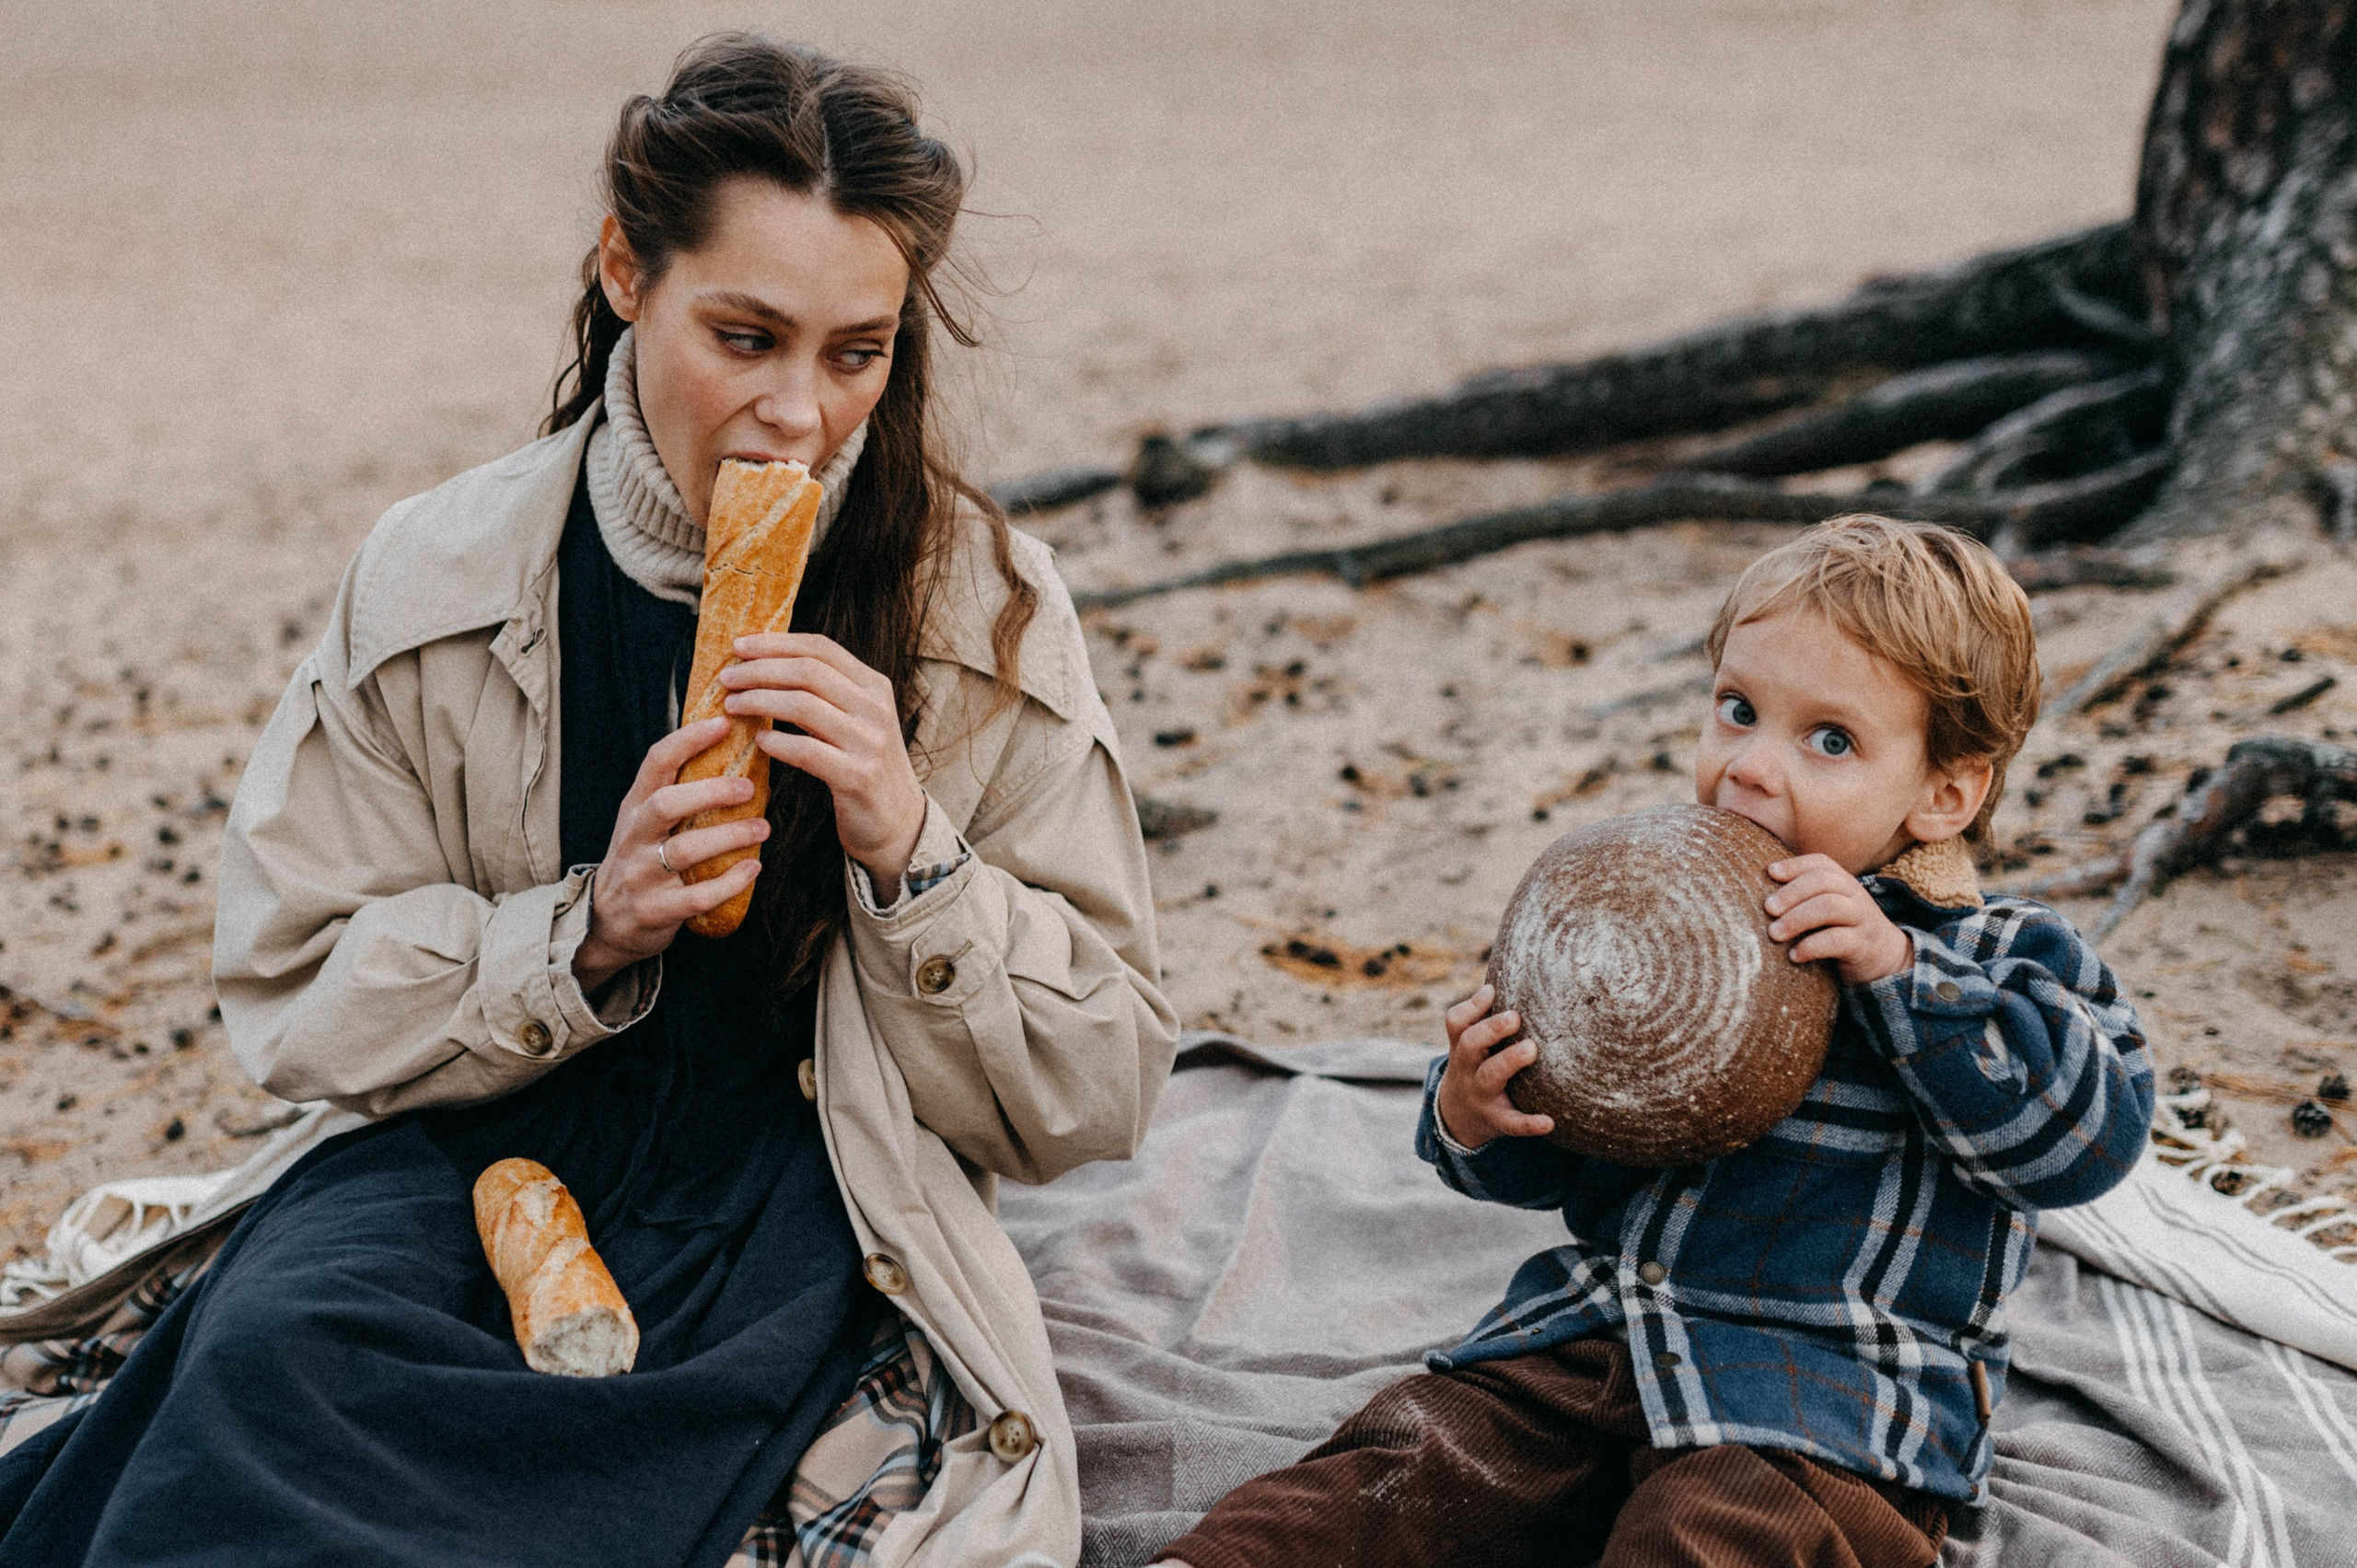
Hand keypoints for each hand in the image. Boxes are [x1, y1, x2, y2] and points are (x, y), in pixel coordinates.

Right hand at [572, 717, 769, 991]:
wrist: (606, 923)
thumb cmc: (641, 860)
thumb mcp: (646, 821)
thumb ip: (677, 791)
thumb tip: (732, 749)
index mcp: (635, 807)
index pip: (656, 762)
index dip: (689, 740)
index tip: (724, 723)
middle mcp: (633, 837)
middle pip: (666, 804)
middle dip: (711, 792)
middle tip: (750, 788)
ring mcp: (641, 875)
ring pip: (684, 850)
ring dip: (729, 836)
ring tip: (763, 828)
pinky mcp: (656, 910)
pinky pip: (697, 896)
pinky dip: (729, 883)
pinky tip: (754, 868)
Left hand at [718, 633, 926, 889]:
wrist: (900, 822)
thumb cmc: (863, 766)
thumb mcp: (855, 720)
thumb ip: (825, 693)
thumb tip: (765, 665)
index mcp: (874, 686)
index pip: (820, 649)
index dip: (776, 643)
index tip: (739, 646)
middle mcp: (875, 708)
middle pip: (808, 672)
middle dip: (760, 670)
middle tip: (727, 678)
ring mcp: (870, 742)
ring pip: (804, 706)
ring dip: (760, 701)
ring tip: (733, 705)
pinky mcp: (859, 777)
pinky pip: (808, 751)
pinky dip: (778, 743)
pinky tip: (758, 742)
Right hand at [1434, 983, 1554, 1150]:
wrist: (1459, 1116)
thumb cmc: (1475, 1067)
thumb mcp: (1469, 1044)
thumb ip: (1480, 1017)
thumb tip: (1495, 985)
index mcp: (1462, 1047)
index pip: (1457, 1023)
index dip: (1472, 1007)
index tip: (1493, 991)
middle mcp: (1467, 1068)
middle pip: (1470, 1045)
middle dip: (1491, 1030)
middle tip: (1515, 1017)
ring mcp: (1481, 1095)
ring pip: (1489, 1077)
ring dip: (1508, 1062)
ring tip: (1531, 1049)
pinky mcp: (1497, 1119)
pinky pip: (1511, 1123)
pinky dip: (1528, 1123)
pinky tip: (1548, 1122)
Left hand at [1765, 854, 1911, 983]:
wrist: (1886, 960)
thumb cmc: (1843, 931)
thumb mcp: (1828, 909)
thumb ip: (1805, 898)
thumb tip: (1755, 893)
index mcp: (1844, 883)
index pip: (1821, 863)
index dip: (1795, 865)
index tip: (1770, 873)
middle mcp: (1855, 896)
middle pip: (1823, 882)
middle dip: (1792, 893)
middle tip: (1768, 909)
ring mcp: (1862, 920)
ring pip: (1831, 907)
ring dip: (1797, 919)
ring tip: (1774, 934)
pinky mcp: (1864, 946)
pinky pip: (1838, 941)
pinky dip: (1812, 946)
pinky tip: (1794, 955)